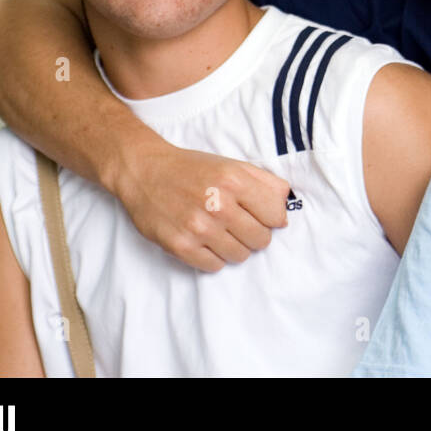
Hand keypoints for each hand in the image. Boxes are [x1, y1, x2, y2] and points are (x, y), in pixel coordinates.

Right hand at [113, 138, 290, 271]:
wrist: (144, 172)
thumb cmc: (191, 169)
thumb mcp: (232, 164)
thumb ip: (265, 181)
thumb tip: (286, 203)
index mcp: (234, 180)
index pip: (276, 215)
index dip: (272, 217)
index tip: (262, 215)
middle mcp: (218, 204)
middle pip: (261, 239)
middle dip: (255, 233)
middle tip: (240, 224)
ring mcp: (198, 227)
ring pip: (240, 255)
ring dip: (235, 246)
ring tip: (221, 231)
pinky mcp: (180, 246)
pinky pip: (215, 266)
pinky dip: (214, 257)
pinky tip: (206, 241)